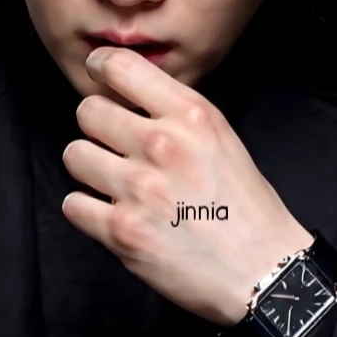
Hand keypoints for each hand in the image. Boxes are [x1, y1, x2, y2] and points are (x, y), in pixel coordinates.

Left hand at [60, 46, 313, 326]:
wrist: (264, 271)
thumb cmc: (246, 208)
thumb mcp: (221, 138)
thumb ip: (175, 114)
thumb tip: (127, 96)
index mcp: (191, 115)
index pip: (119, 65)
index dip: (100, 69)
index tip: (98, 78)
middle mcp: (162, 145)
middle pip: (87, 111)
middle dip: (96, 128)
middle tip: (114, 148)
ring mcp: (138, 188)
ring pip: (74, 155)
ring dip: (89, 170)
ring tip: (114, 184)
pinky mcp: (121, 230)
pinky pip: (73, 204)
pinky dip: (87, 211)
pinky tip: (112, 215)